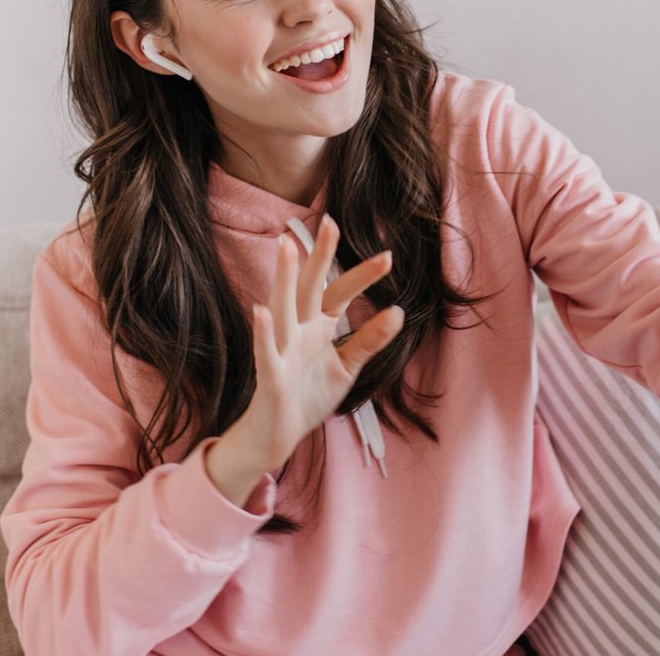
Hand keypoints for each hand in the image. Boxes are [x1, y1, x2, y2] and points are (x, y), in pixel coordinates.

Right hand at [221, 214, 403, 472]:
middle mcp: (297, 331)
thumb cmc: (306, 396)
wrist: (275, 438)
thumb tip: (398, 311)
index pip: (340, 293)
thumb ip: (369, 341)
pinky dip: (264, 332)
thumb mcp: (345, 367)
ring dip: (283, 278)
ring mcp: (281, 350)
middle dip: (319, 257)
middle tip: (330, 222)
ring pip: (283, 308)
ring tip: (286, 246)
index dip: (362, 275)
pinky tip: (261, 310)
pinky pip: (267, 351)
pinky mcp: (270, 377)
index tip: (388, 256)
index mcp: (317, 327)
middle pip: (309, 287)